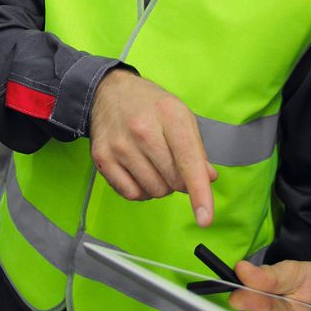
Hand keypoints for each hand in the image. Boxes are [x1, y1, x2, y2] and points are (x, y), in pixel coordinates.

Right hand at [89, 68, 217, 225]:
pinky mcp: (102, 158)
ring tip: (154, 163)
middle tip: (173, 163)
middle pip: (173, 181)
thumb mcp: (181, 115)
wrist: (110, 91)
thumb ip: (197, 148)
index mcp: (169, 114)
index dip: (200, 192)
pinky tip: (140, 171)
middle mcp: (142, 130)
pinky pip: (131, 194)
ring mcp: (120, 145)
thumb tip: (208, 178)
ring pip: (153, 191)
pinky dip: (141, 190)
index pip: (189, 161)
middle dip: (180, 181)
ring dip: (161, 186)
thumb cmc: (151, 105)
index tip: (205, 219)